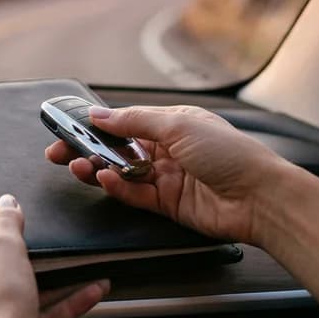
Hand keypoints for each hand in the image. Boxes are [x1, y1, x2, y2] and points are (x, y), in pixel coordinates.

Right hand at [45, 105, 302, 244]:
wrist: (259, 197)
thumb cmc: (229, 153)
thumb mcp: (177, 124)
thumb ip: (134, 121)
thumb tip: (99, 115)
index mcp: (172, 122)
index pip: (125, 121)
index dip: (95, 125)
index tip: (68, 127)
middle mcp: (168, 148)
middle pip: (117, 148)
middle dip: (87, 149)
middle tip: (58, 152)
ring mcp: (167, 177)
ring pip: (121, 172)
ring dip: (97, 169)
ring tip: (78, 166)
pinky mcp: (168, 203)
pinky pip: (134, 194)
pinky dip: (117, 188)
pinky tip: (105, 180)